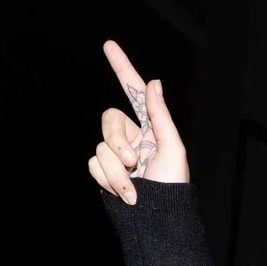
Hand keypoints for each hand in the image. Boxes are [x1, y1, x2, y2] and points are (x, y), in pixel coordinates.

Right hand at [89, 41, 190, 201]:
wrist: (158, 220)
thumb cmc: (172, 186)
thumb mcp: (172, 148)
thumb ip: (160, 116)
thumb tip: (154, 82)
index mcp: (151, 127)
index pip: (134, 92)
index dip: (122, 68)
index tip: (109, 45)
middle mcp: (132, 137)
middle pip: (109, 120)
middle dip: (117, 141)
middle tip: (134, 162)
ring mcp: (116, 155)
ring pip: (100, 147)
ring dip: (116, 171)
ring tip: (134, 188)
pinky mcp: (104, 172)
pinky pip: (94, 164)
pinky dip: (108, 180)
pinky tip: (126, 195)